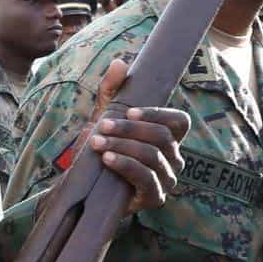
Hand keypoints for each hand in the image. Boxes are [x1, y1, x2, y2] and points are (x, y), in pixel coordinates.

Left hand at [85, 58, 189, 211]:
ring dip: (122, 146)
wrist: (83, 187)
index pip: (179, 121)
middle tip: (102, 126)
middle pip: (163, 137)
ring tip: (97, 142)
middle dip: (129, 129)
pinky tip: (107, 158)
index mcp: (168, 138)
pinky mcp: (154, 198)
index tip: (128, 111)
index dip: (157, 114)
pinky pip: (146, 179)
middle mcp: (173, 158)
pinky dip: (126, 165)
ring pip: (153, 156)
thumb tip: (121, 63)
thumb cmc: (100, 148)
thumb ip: (111, 90)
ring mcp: (166, 180)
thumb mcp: (103, 116)